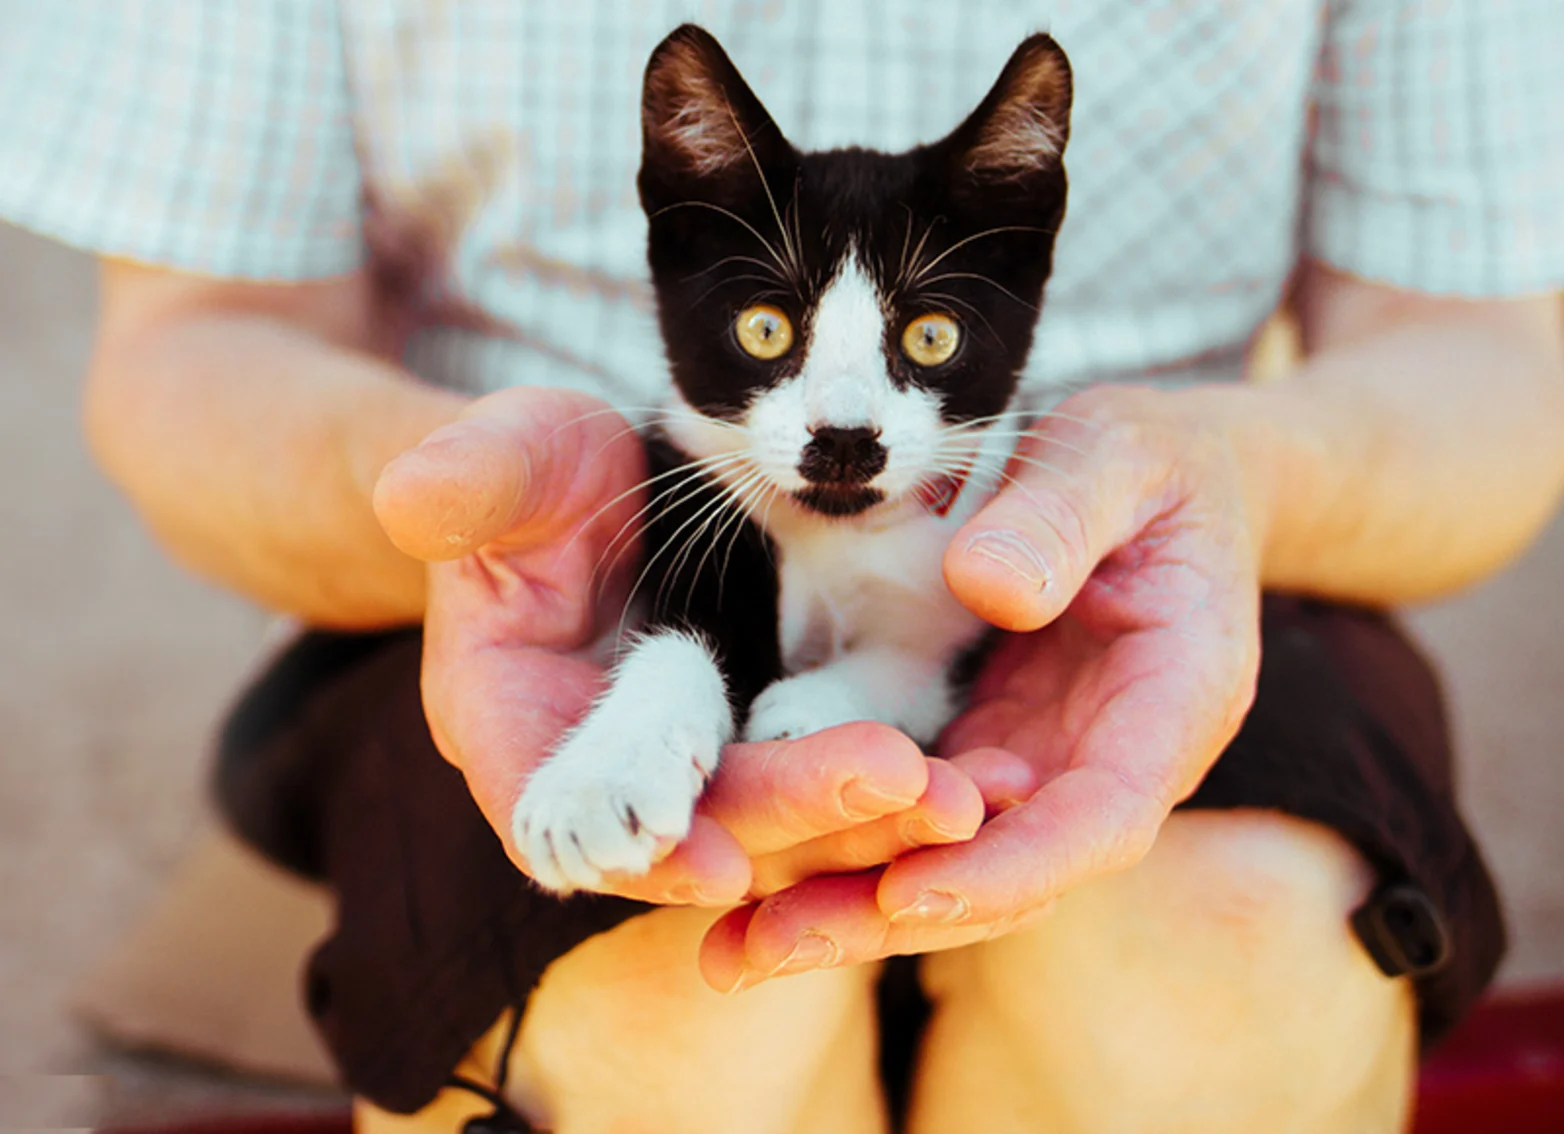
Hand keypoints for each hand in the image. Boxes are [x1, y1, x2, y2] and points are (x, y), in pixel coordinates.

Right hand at [371, 387, 1029, 906]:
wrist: (603, 487)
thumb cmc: (539, 472)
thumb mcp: (509, 456)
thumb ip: (472, 479)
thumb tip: (410, 496)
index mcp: (514, 720)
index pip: (560, 813)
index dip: (632, 843)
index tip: (724, 865)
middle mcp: (605, 771)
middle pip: (696, 829)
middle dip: (800, 820)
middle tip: (912, 796)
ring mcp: (690, 769)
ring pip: (777, 824)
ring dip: (870, 823)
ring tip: (968, 800)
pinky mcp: (762, 750)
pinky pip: (825, 787)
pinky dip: (894, 794)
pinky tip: (979, 786)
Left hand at [699, 383, 1266, 989]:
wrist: (1165, 479)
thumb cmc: (1154, 461)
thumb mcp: (1117, 456)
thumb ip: (1063, 516)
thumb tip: (988, 588)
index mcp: (1172, 704)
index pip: (1098, 819)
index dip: (1007, 867)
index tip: (904, 896)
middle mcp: (1108, 760)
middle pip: (1010, 872)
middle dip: (892, 917)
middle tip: (769, 946)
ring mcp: (1044, 761)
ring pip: (956, 861)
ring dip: (851, 908)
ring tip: (734, 949)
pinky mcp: (990, 748)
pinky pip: (922, 817)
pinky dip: (850, 851)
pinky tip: (758, 880)